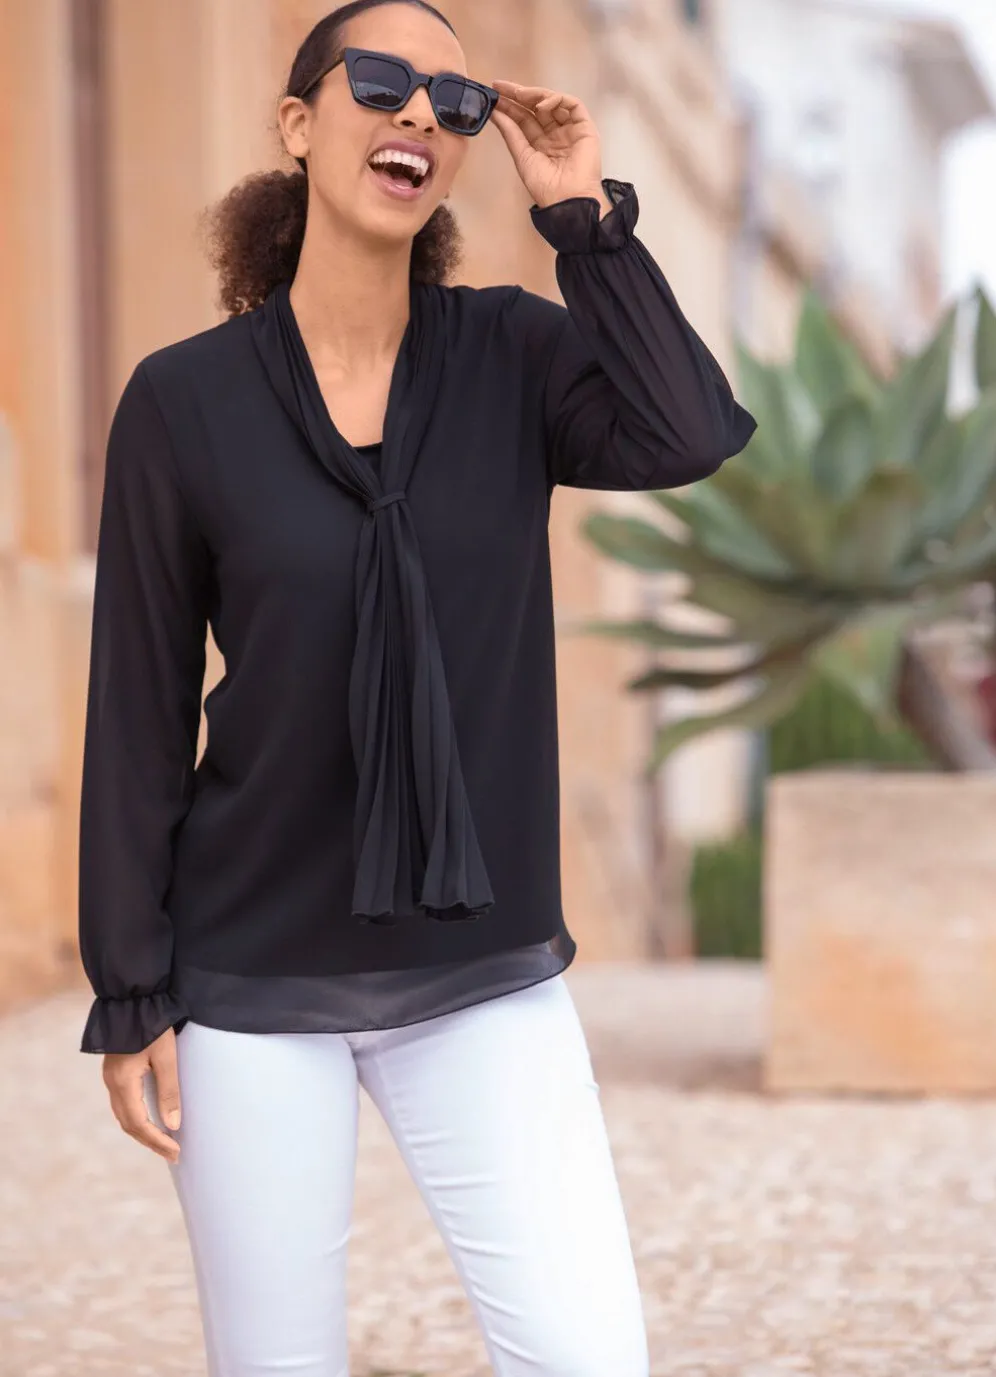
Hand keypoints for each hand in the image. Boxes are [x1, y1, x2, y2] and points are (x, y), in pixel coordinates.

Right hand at [102, 1026, 181, 1163]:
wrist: (132, 998)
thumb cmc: (152, 1025)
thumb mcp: (166, 1057)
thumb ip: (169, 1091)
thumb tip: (173, 1125)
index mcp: (123, 1083)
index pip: (139, 1124)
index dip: (157, 1141)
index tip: (176, 1152)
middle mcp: (112, 1084)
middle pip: (129, 1123)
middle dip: (150, 1140)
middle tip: (172, 1152)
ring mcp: (111, 1077)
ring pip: (124, 1114)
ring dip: (143, 1130)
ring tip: (164, 1140)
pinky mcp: (115, 1070)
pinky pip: (123, 1102)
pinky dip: (137, 1116)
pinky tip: (151, 1116)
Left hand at [490, 80, 612, 215]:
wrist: (568, 199)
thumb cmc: (545, 187)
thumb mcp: (522, 157)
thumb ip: (511, 133)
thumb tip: (495, 113)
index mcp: (540, 145)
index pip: (523, 119)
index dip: (509, 106)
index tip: (494, 93)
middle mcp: (555, 135)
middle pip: (536, 108)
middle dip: (519, 95)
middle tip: (502, 86)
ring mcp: (570, 130)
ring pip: (553, 103)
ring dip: (535, 95)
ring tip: (519, 94)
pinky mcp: (584, 127)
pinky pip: (572, 105)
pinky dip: (557, 100)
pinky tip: (541, 104)